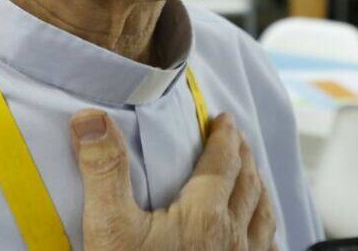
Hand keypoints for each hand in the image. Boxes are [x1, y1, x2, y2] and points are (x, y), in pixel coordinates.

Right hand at [71, 109, 277, 250]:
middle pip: (249, 184)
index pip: (222, 162)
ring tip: (254, 176)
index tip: (223, 119)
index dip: (224, 136)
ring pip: (263, 216)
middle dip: (244, 156)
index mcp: (205, 216)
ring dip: (259, 188)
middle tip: (238, 139)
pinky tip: (262, 237)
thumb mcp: (110, 230)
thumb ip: (105, 170)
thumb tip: (91, 118)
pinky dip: (266, 231)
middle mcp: (234, 239)